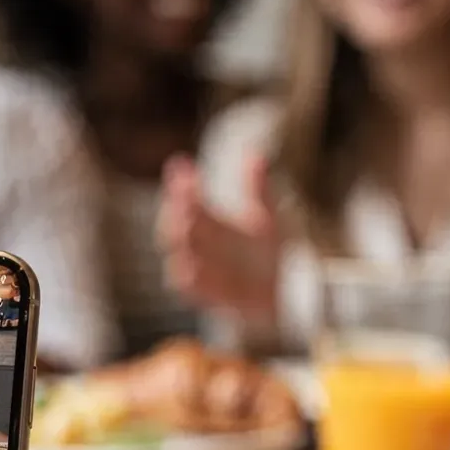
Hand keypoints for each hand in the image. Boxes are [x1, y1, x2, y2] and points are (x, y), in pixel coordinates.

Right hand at [157, 152, 279, 318]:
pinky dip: (189, 276)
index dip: (182, 182)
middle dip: (177, 207)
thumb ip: (259, 189)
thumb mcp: (267, 218)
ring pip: (176, 253)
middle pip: (175, 222)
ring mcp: (198, 268)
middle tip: (184, 192)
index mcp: (207, 220)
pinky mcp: (206, 294)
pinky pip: (190, 286)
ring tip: (186, 222)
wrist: (274, 295)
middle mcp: (197, 243)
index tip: (181, 164)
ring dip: (179, 239)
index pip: (186, 197)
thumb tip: (255, 155)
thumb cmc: (264, 253)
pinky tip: (192, 267)